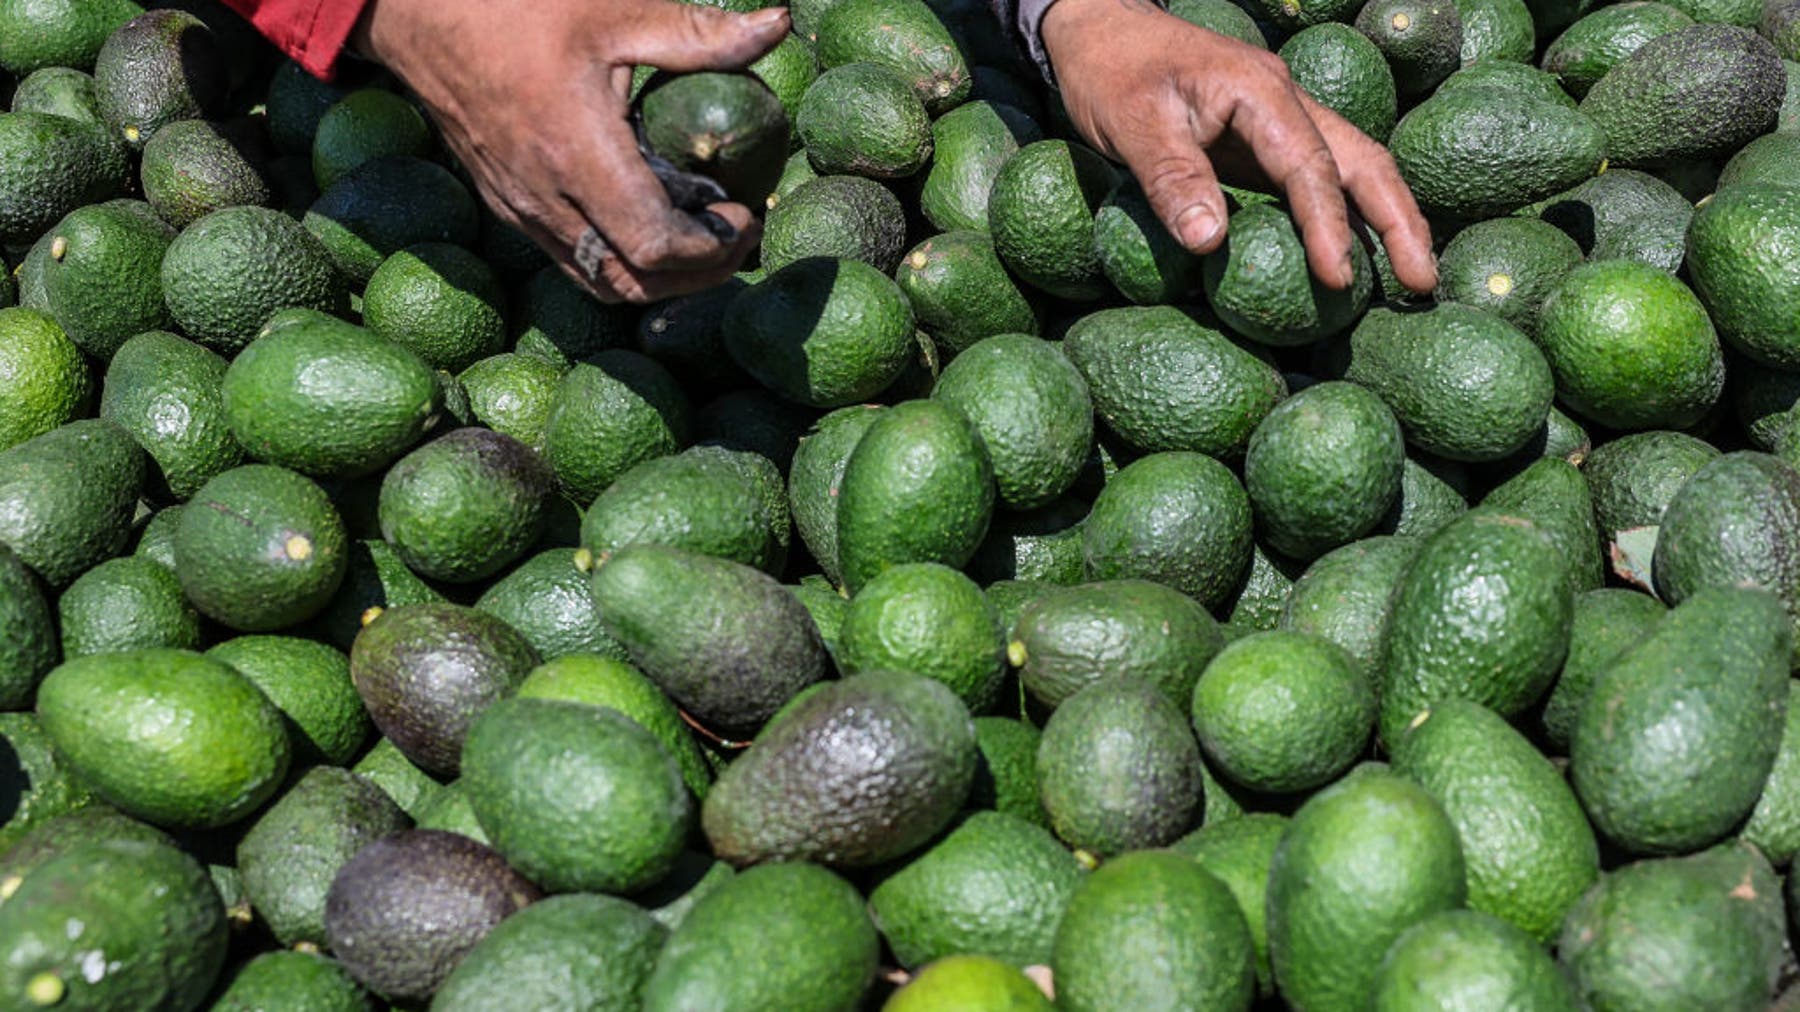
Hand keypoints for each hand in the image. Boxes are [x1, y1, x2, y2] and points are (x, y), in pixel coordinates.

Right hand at [354, 0, 789, 302]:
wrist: (414, 10)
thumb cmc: (514, 3)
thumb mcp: (615, 10)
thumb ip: (700, 33)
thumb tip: (777, 27)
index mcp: (578, 155)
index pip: (655, 247)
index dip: (711, 250)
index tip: (743, 215)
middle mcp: (546, 198)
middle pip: (632, 284)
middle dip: (696, 276)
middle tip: (736, 239)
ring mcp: (520, 208)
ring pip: (598, 281)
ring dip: (657, 278)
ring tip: (700, 242)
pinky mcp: (505, 205)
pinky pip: (569, 259)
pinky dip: (618, 260)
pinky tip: (646, 222)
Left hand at [1041, 0, 1436, 292]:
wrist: (1102, 30)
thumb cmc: (1112, 72)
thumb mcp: (1130, 124)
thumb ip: (1170, 178)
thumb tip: (1210, 242)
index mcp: (1261, 93)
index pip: (1310, 166)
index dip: (1328, 226)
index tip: (1338, 278)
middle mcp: (1286, 102)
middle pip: (1363, 161)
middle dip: (1400, 221)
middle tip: (1422, 283)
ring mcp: (1281, 120)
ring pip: (1352, 166)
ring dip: (1386, 218)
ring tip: (1411, 277)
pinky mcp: (1265, 140)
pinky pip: (1318, 177)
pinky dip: (1347, 214)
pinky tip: (1356, 253)